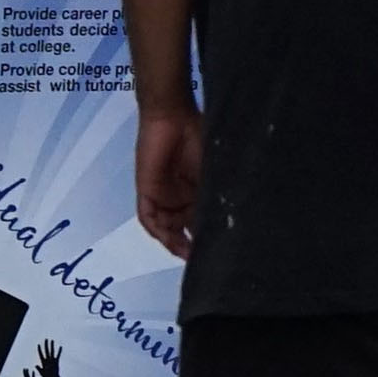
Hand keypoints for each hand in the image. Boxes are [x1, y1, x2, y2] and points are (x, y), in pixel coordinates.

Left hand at [134, 106, 207, 259]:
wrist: (172, 117)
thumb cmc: (196, 136)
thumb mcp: (212, 170)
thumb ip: (215, 193)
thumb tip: (231, 217)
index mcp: (197, 191)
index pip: (202, 220)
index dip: (208, 236)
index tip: (220, 250)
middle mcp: (180, 198)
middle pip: (184, 228)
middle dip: (192, 245)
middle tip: (204, 260)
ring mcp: (162, 196)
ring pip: (167, 228)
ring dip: (175, 243)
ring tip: (188, 254)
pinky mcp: (147, 192)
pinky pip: (149, 219)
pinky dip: (159, 231)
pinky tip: (170, 241)